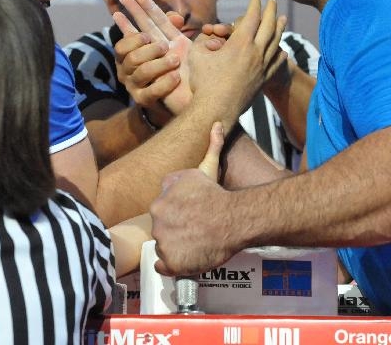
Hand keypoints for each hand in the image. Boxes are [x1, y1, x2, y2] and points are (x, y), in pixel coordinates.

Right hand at [113, 0, 192, 113]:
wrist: (185, 93)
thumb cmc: (177, 64)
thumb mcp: (176, 42)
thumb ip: (173, 28)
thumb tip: (176, 17)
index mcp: (133, 50)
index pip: (126, 36)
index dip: (129, 23)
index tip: (140, 20)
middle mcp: (129, 66)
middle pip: (130, 55)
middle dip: (147, 49)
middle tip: (164, 46)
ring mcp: (134, 84)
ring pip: (141, 72)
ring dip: (159, 64)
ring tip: (176, 60)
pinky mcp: (143, 99)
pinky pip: (151, 92)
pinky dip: (164, 83)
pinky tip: (176, 77)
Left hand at [151, 122, 239, 275]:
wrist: (233, 219)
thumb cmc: (221, 195)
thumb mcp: (211, 167)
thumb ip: (211, 145)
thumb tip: (216, 124)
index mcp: (162, 194)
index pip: (164, 208)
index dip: (178, 213)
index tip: (193, 215)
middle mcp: (157, 213)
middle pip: (163, 227)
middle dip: (176, 230)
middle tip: (197, 231)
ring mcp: (161, 237)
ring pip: (164, 246)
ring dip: (176, 247)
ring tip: (197, 244)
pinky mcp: (168, 260)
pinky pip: (163, 265)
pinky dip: (173, 265)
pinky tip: (189, 258)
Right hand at [187, 0, 287, 110]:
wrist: (216, 110)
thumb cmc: (203, 82)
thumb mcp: (196, 55)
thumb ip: (203, 42)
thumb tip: (209, 39)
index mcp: (241, 43)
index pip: (252, 17)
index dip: (254, 5)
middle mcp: (256, 53)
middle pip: (269, 26)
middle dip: (271, 11)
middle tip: (273, 1)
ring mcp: (262, 67)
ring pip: (275, 43)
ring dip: (280, 28)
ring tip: (284, 19)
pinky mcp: (262, 80)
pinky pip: (276, 63)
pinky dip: (280, 53)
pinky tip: (282, 50)